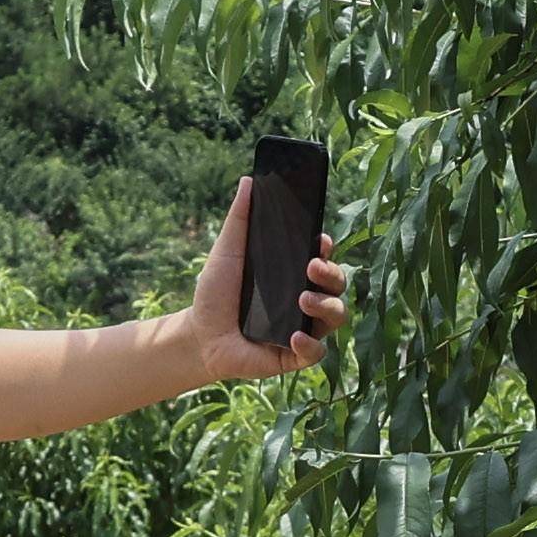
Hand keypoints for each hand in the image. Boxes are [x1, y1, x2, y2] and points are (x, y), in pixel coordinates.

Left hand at [183, 179, 347, 384]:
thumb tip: (248, 180)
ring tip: (303, 298)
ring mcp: (304, 327)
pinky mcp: (295, 355)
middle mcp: (306, 298)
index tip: (319, 240)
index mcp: (294, 272)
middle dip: (333, 274)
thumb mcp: (227, 252)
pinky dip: (311, 346)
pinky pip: (317, 353)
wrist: (199, 335)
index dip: (327, 248)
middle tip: (313, 266)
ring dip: (326, 306)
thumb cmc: (216, 292)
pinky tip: (295, 336)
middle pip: (338, 284)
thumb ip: (240, 218)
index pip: (323, 257)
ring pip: (336, 316)